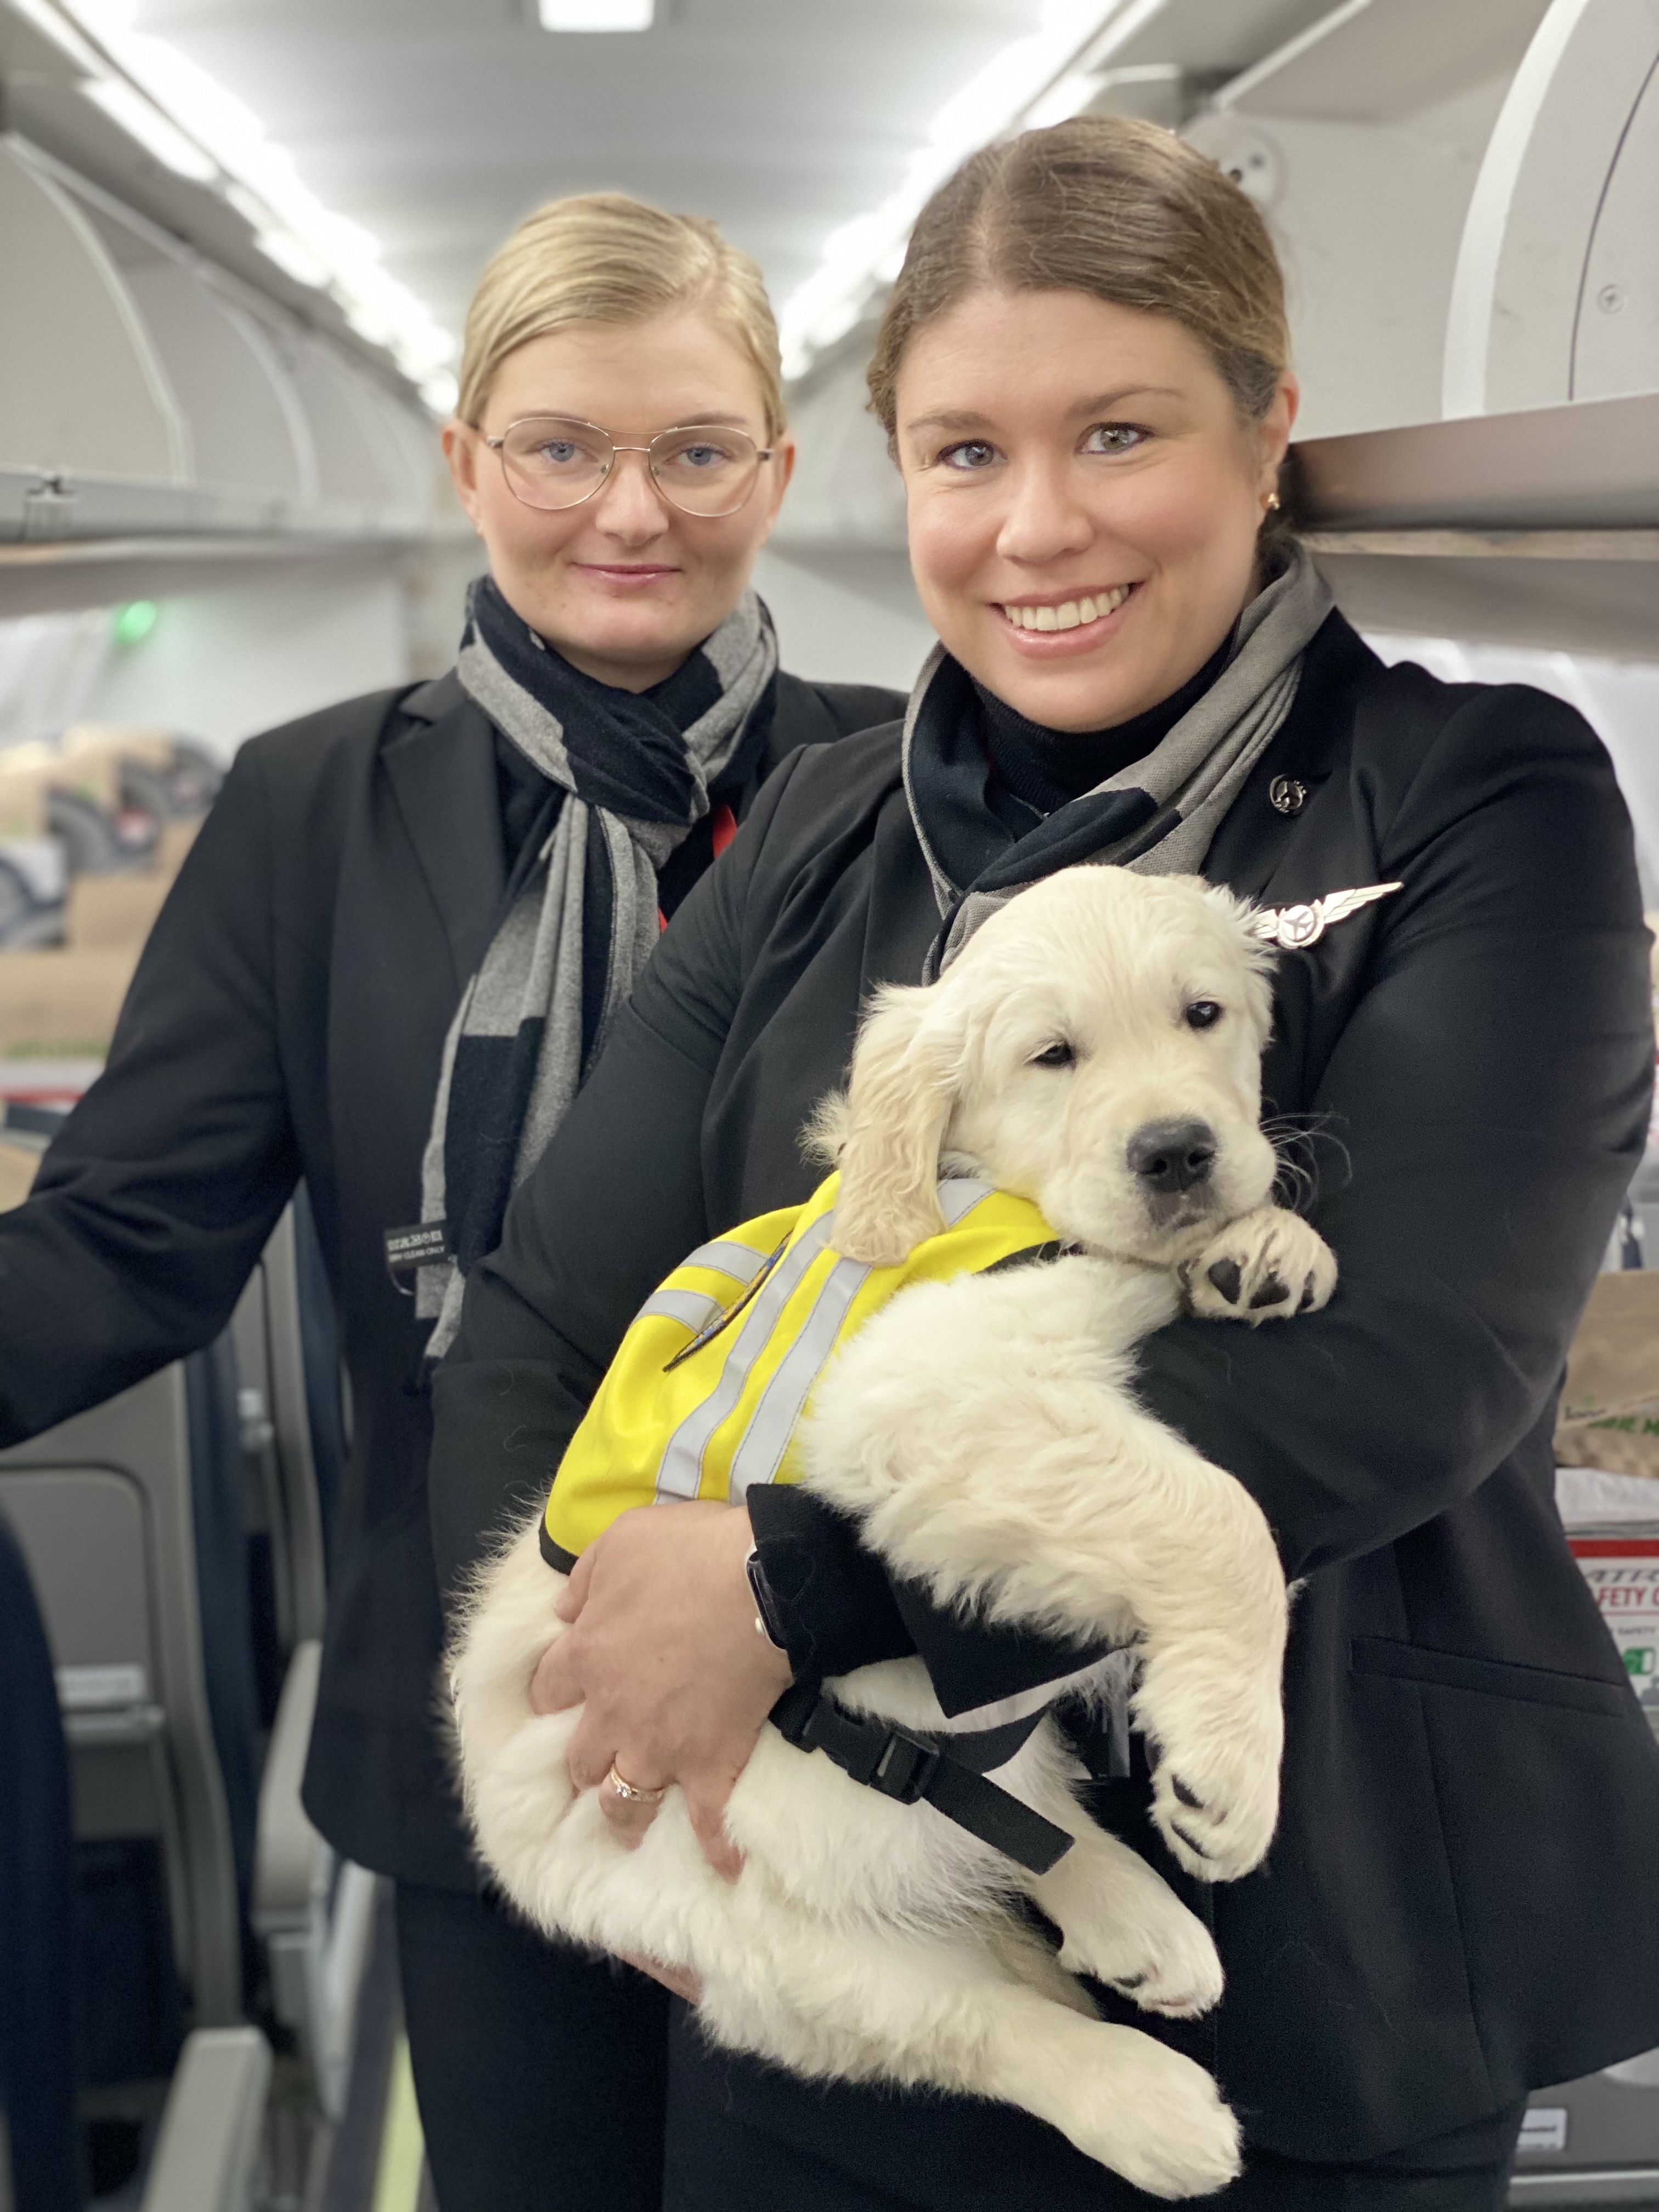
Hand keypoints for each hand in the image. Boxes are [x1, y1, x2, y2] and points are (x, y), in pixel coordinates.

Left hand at [529, 1501, 792, 1877]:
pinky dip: (717, 1850)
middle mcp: (612, 1713)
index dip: (554, 1694)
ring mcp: (660, 1747)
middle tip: (596, 1764)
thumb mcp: (621, 1540)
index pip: (547, 1690)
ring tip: (629, 1825)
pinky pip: (708, 1824)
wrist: (764, 1584)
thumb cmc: (691, 1552)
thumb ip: (585, 1579)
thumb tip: (565, 1611)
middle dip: (583, 1763)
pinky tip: (724, 1868)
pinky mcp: (711, 1766)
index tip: (564, 1699)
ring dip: (623, 1815)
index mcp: (586, 1656)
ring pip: (623, 1801)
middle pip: (580, 1757)